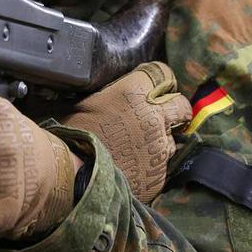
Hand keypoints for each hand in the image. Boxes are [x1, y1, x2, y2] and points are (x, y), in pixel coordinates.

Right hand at [58, 62, 191, 202]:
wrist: (71, 178)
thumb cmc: (71, 137)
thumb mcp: (86, 102)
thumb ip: (113, 92)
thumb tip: (122, 88)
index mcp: (134, 94)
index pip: (163, 73)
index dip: (158, 81)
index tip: (153, 86)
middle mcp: (153, 118)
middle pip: (180, 104)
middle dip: (172, 107)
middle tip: (154, 114)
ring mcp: (159, 148)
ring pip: (173, 137)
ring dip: (160, 138)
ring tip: (134, 145)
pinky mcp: (159, 174)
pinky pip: (163, 163)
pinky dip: (151, 163)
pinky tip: (130, 164)